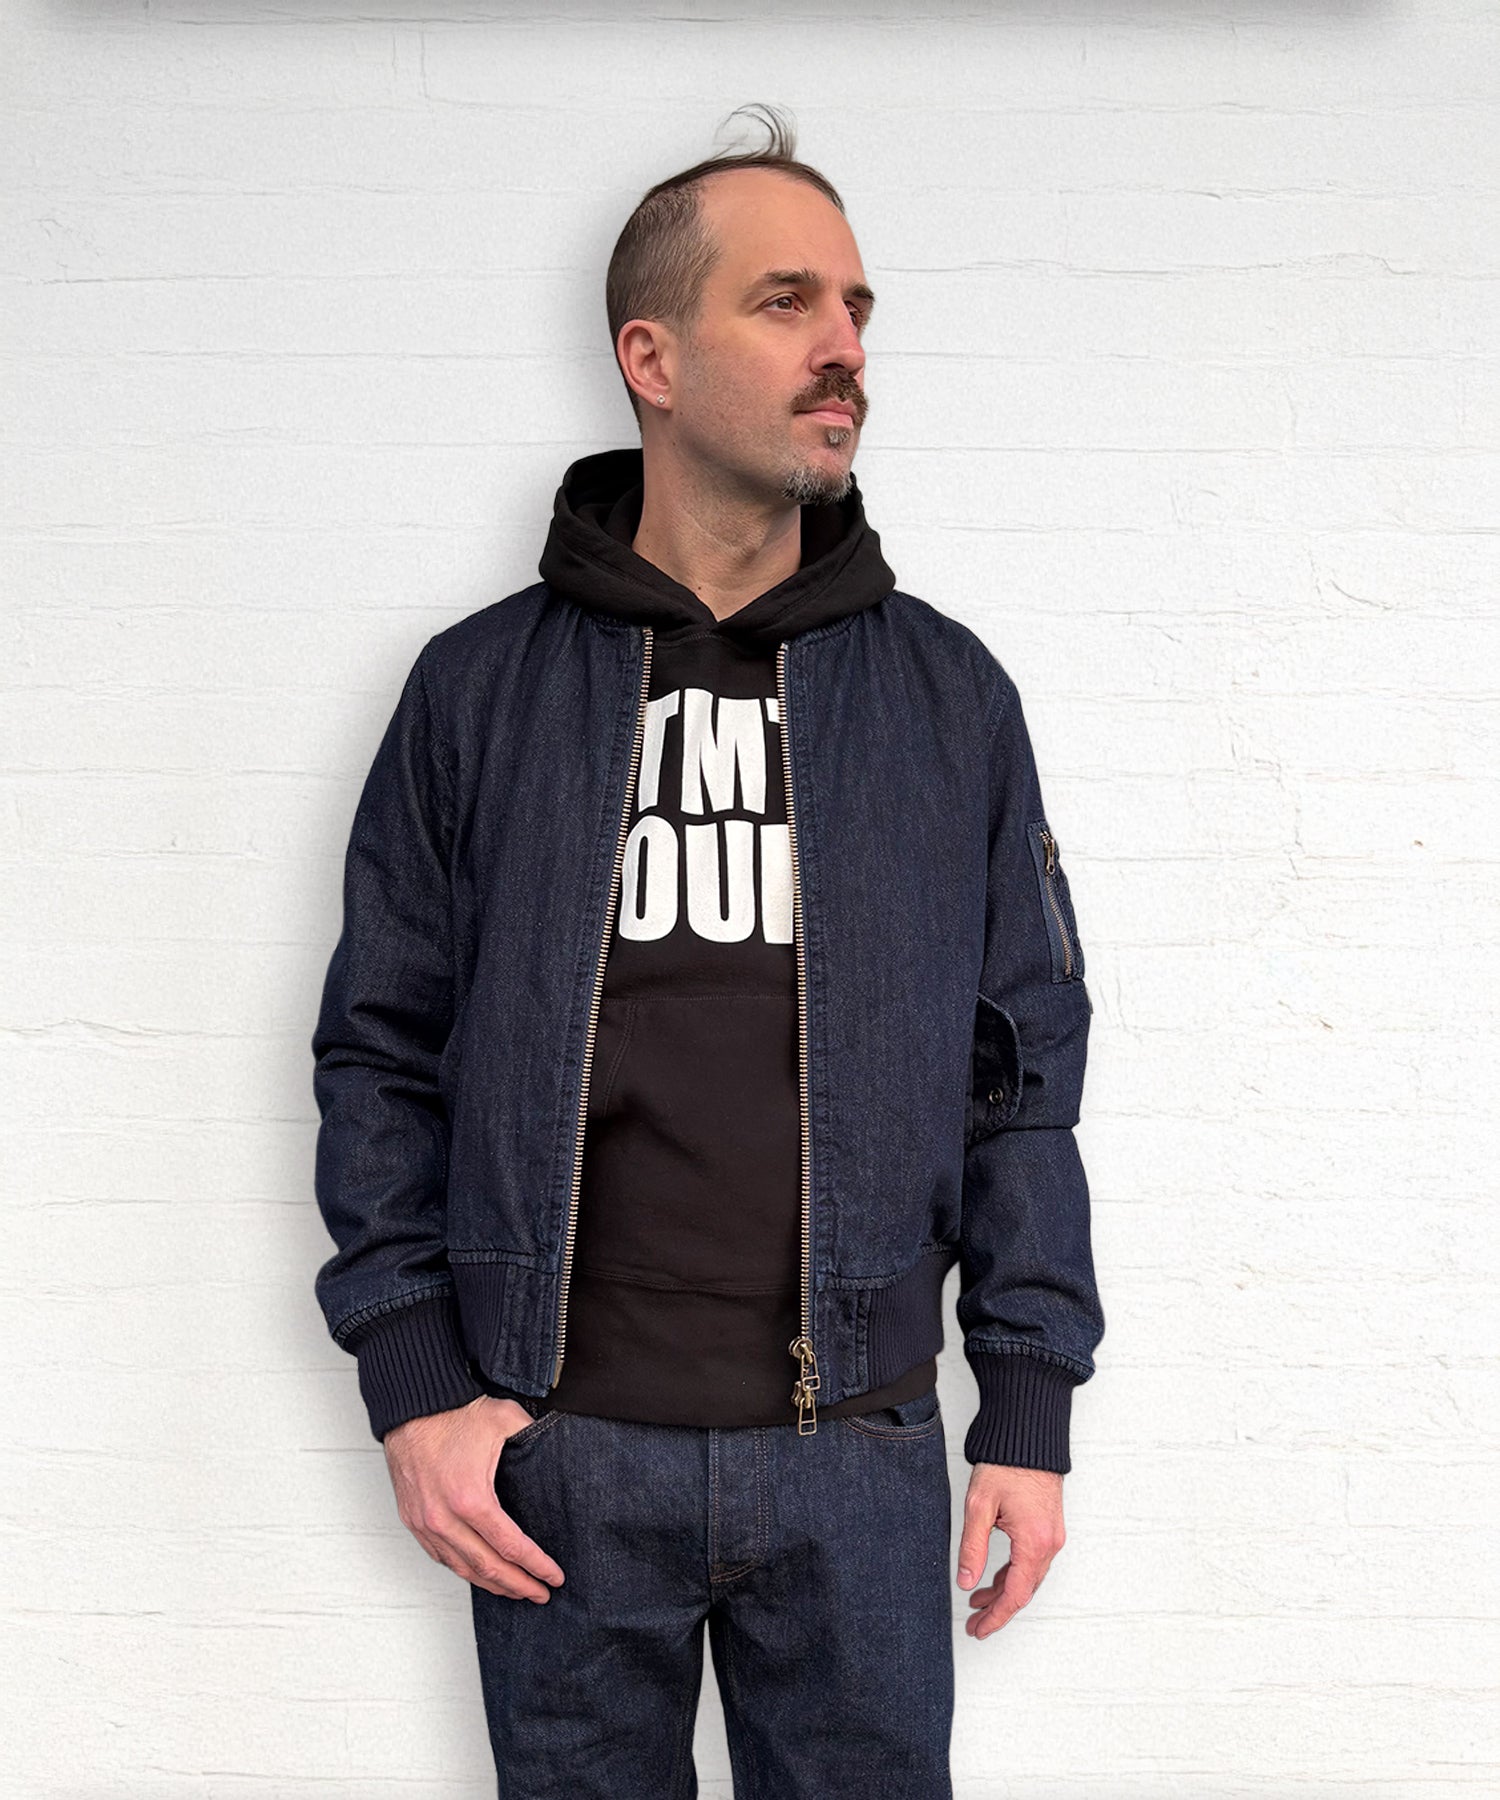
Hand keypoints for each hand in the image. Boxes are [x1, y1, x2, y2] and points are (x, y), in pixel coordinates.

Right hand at [383, 1395, 566, 1601]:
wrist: (412, 1406)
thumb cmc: (455, 1412)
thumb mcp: (506, 1420)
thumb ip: (536, 1438)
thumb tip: (561, 1447)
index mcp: (471, 1498)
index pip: (511, 1546)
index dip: (536, 1566)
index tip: (554, 1577)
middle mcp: (444, 1518)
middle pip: (487, 1567)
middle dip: (518, 1585)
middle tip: (540, 1593)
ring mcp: (425, 1522)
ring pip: (461, 1568)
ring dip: (491, 1583)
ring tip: (514, 1590)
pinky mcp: (413, 1519)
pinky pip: (440, 1556)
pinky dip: (463, 1569)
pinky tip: (479, 1572)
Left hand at [955, 1463, 1064, 1639]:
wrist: (1027, 1437)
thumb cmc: (1005, 1465)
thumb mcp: (979, 1507)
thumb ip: (972, 1548)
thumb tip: (965, 1581)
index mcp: (1033, 1542)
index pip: (1015, 1595)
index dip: (996, 1617)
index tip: (978, 1630)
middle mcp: (1049, 1543)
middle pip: (1024, 1590)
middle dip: (998, 1609)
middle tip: (973, 1624)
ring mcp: (1052, 1535)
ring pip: (1029, 1577)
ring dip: (1004, 1592)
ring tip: (977, 1601)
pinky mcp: (1049, 1527)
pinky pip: (1033, 1562)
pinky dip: (1013, 1574)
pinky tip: (995, 1578)